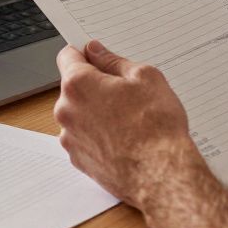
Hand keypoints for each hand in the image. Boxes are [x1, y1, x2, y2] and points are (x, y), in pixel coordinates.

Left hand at [54, 41, 207, 208]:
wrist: (161, 174)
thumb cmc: (156, 127)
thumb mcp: (145, 77)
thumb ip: (114, 61)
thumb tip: (98, 52)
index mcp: (79, 85)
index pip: (68, 56)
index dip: (84, 53)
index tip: (96, 55)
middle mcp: (66, 111)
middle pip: (74, 87)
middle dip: (95, 85)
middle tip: (125, 92)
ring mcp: (70, 139)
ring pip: (79, 114)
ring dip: (96, 112)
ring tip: (128, 120)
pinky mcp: (78, 160)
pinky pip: (84, 137)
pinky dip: (98, 135)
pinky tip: (123, 139)